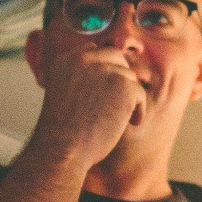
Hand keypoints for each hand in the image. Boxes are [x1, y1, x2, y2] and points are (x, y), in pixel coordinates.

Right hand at [30, 48, 146, 168]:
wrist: (63, 150)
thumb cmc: (62, 132)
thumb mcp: (63, 93)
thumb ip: (82, 78)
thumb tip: (109, 73)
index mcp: (65, 59)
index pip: (93, 51)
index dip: (103, 70)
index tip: (104, 91)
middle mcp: (83, 58)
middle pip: (115, 57)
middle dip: (119, 78)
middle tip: (119, 101)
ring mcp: (104, 70)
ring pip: (129, 76)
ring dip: (128, 96)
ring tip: (120, 117)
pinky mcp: (123, 85)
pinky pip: (140, 93)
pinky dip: (138, 110)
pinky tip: (130, 123)